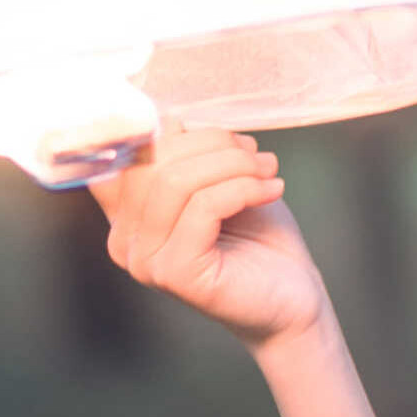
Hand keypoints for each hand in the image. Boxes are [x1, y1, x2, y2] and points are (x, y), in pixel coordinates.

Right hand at [90, 122, 327, 349]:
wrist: (292, 295)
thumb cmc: (256, 236)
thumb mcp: (217, 180)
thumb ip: (184, 154)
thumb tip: (167, 121)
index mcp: (126, 215)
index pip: (125, 153)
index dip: (163, 131)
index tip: (214, 133)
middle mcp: (124, 241)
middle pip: (152, 162)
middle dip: (213, 144)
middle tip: (256, 155)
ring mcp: (145, 261)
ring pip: (176, 181)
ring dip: (234, 165)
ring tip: (268, 170)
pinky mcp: (175, 274)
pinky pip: (203, 207)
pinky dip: (244, 188)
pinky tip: (272, 190)